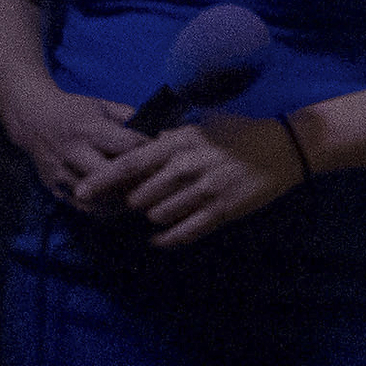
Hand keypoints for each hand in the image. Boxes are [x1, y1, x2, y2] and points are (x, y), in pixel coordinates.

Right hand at [12, 89, 149, 208]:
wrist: (32, 119)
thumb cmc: (75, 110)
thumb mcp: (103, 106)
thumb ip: (131, 119)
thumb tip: (162, 135)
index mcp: (89, 129)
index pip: (128, 148)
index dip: (151, 155)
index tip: (167, 160)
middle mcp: (73, 153)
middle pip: (113, 177)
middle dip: (138, 183)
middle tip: (158, 187)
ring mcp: (60, 173)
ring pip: (97, 198)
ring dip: (123, 203)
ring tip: (143, 202)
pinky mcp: (53, 188)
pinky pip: (82, 208)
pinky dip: (104, 211)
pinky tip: (120, 208)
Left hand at [77, 115, 302, 247]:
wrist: (284, 148)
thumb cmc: (240, 134)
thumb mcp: (201, 126)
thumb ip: (170, 138)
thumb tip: (141, 145)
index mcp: (178, 143)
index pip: (129, 164)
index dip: (101, 181)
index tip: (80, 193)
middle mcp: (186, 167)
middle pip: (139, 196)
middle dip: (134, 202)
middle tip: (138, 202)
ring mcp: (204, 191)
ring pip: (158, 216)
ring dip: (154, 217)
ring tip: (160, 212)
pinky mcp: (221, 211)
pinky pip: (182, 232)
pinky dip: (166, 239)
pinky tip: (160, 239)